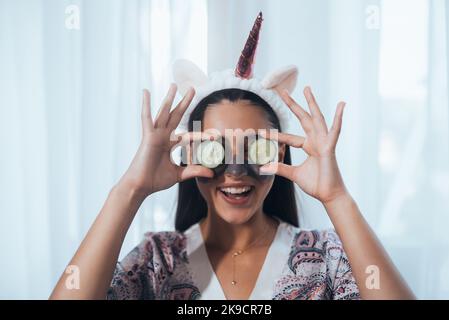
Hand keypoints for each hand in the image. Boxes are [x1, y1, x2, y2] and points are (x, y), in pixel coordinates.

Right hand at [117, 84, 213, 198]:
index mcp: (169, 145)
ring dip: (169, 98)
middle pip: (176, 116)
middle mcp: (163, 137)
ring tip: (174, 85)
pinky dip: (146, 105)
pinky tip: (146, 92)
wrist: (141, 186)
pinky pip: (146, 118)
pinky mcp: (148, 136)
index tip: (215, 136)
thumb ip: (194, 171)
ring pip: (164, 113)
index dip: (201, 136)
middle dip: (184, 103)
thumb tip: (211, 173)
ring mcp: (155, 135)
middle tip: (192, 89)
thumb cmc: (155, 180)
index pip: (188, 136)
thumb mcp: (179, 175)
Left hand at [260, 87, 348, 204]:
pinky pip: (335, 131)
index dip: (275, 135)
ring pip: (316, 119)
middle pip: (303, 119)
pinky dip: (338, 118)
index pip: (289, 137)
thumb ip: (280, 168)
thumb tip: (263, 167)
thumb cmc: (316, 184)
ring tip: (307, 89)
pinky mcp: (330, 148)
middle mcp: (316, 141)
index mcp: (309, 146)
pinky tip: (341, 105)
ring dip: (311, 103)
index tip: (261, 132)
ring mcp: (324, 143)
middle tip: (282, 91)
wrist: (329, 195)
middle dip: (293, 105)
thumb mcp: (294, 174)